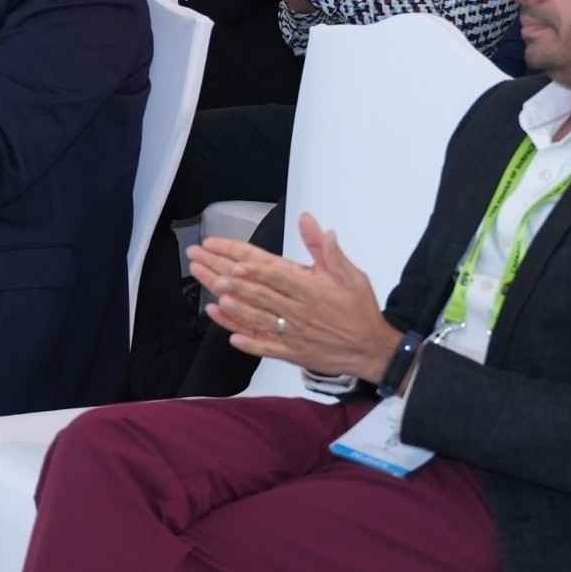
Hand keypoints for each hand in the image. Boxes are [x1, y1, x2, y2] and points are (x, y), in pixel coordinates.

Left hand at [188, 212, 402, 382]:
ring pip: (254, 316)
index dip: (243, 259)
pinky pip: (265, 346)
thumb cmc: (359, 308)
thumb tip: (308, 220)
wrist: (371, 349)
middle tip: (198, 260)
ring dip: (229, 304)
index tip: (220, 249)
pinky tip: (227, 332)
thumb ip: (326, 248)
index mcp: (308, 286)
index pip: (269, 269)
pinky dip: (246, 339)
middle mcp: (295, 309)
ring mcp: (291, 333)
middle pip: (253, 290)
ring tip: (206, 289)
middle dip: (223, 273)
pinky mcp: (291, 352)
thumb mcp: (350, 273)